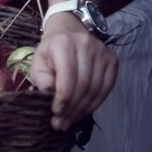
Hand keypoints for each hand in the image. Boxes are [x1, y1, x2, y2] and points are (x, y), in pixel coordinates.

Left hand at [27, 13, 117, 131]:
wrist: (69, 28)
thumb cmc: (51, 49)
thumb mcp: (39, 60)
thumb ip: (42, 79)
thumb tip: (50, 100)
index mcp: (64, 43)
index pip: (68, 76)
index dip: (63, 99)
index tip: (56, 114)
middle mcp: (86, 46)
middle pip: (83, 85)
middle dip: (72, 108)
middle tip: (62, 123)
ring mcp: (103, 52)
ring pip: (96, 89)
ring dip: (83, 109)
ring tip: (71, 119)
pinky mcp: (113, 60)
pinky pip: (106, 88)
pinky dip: (96, 103)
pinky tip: (84, 110)